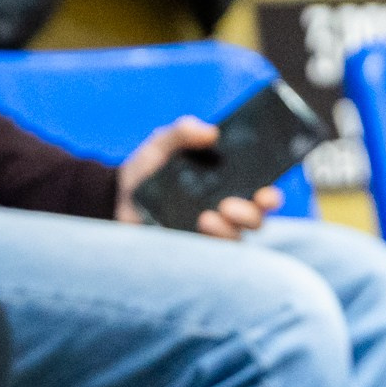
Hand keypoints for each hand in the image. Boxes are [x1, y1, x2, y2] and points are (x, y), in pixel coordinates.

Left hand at [114, 115, 282, 239]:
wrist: (115, 195)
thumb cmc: (146, 168)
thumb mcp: (163, 143)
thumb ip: (183, 131)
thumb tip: (210, 131)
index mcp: (228, 184)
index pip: (261, 195)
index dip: (270, 197)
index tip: (267, 193)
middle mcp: (224, 211)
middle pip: (255, 221)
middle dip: (251, 215)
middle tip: (229, 205)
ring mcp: (208, 233)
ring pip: (234, 241)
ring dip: (227, 232)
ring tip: (206, 218)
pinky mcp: (188, 249)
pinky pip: (207, 255)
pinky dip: (204, 245)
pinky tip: (191, 233)